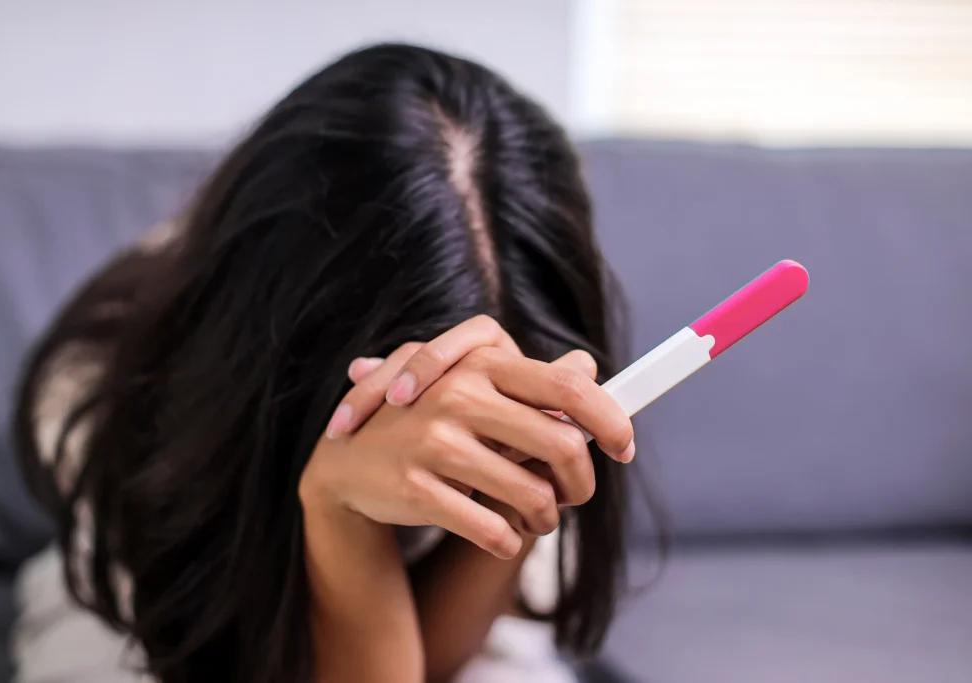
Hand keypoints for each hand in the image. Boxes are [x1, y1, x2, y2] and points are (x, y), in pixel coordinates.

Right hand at [300, 316, 634, 558]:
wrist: (347, 462)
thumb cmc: (425, 424)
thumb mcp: (472, 389)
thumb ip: (529, 383)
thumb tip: (588, 366)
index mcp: (480, 363)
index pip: (568, 386)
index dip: (609, 418)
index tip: (624, 446)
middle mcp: (459, 394)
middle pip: (562, 444)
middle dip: (582, 482)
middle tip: (576, 496)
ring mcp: (434, 441)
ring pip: (533, 494)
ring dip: (546, 518)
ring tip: (538, 518)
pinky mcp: (417, 488)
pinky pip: (494, 529)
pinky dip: (509, 540)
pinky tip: (501, 534)